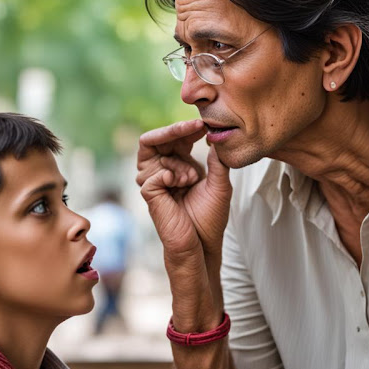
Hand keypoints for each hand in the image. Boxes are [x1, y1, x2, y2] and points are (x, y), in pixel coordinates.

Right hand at [136, 119, 231, 257]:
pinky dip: (171, 175)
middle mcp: (163, 170)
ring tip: (192, 178)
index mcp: (179, 165)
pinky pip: (153, 173)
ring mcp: (154, 181)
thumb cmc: (209, 218)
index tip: (205, 124)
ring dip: (177, 161)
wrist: (202, 245)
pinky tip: (182, 185)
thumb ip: (217, 161)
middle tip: (195, 126)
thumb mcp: (220, 184)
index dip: (188, 128)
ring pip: (153, 152)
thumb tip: (216, 137)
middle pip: (156, 138)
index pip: (175, 138)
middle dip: (176, 130)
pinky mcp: (148, 193)